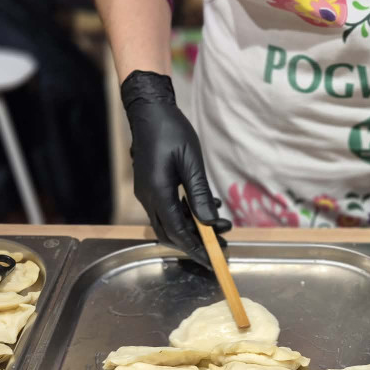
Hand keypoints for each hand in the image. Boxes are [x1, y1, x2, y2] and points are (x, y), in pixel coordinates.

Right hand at [121, 70, 230, 267]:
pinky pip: (168, 208)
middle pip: (171, 233)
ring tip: (221, 227)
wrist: (149, 110)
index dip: (196, 249)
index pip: (178, 232)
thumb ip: (199, 194)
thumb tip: (209, 222)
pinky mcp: (150, 185)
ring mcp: (147, 192)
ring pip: (170, 222)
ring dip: (194, 228)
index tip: (214, 260)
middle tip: (222, 246)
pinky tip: (207, 208)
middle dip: (197, 243)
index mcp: (158, 192)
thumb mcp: (191, 162)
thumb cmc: (171, 131)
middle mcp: (148, 197)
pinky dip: (187, 214)